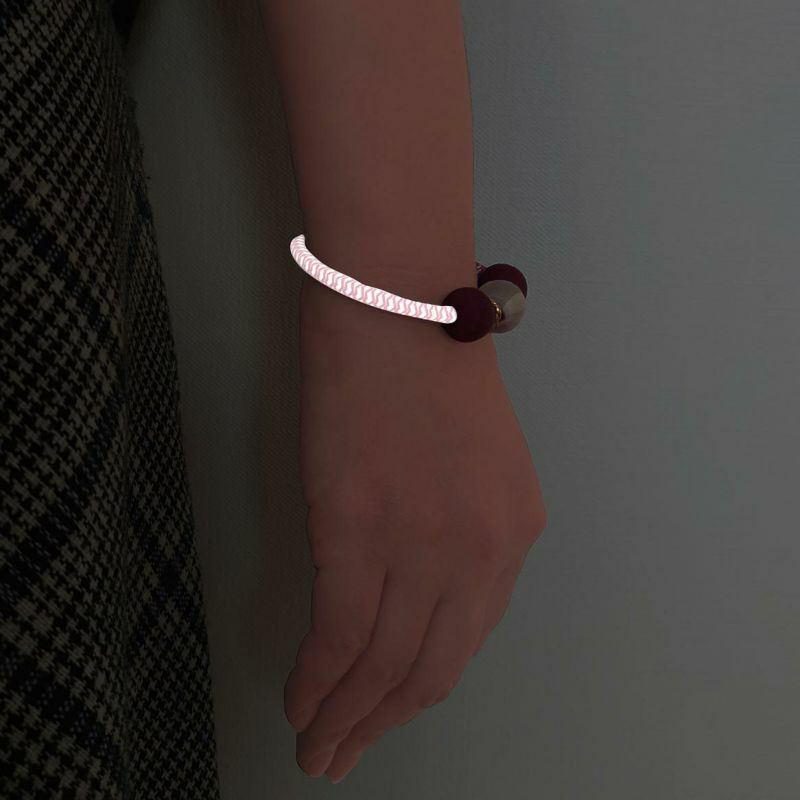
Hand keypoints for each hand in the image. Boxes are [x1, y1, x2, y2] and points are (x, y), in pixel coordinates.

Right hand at [285, 275, 546, 782]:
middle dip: (382, 723)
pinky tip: (298, 702)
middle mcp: (479, 553)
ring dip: (345, 717)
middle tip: (345, 754)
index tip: (389, 712)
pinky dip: (316, 680)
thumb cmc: (427, 363)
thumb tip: (403, 585)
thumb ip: (451, 528)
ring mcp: (420, 546)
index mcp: (514, 533)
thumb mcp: (470, 458)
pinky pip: (338, 636)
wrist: (397, 302)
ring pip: (381, 666)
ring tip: (317, 749)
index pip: (466, 640)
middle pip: (428, 669)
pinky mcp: (355, 532)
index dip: (421, 688)